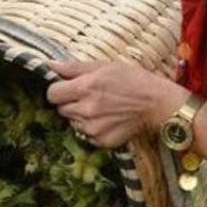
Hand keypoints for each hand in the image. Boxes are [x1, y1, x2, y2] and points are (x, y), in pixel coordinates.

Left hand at [46, 60, 187, 148]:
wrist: (156, 103)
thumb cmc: (133, 79)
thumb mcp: (104, 66)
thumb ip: (74, 67)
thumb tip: (49, 65)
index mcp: (85, 88)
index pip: (52, 94)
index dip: (59, 89)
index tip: (68, 88)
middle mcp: (86, 110)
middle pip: (61, 109)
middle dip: (71, 102)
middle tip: (90, 96)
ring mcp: (93, 128)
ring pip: (73, 122)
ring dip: (81, 115)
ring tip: (101, 107)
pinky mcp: (101, 141)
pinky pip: (86, 134)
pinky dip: (93, 128)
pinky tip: (108, 119)